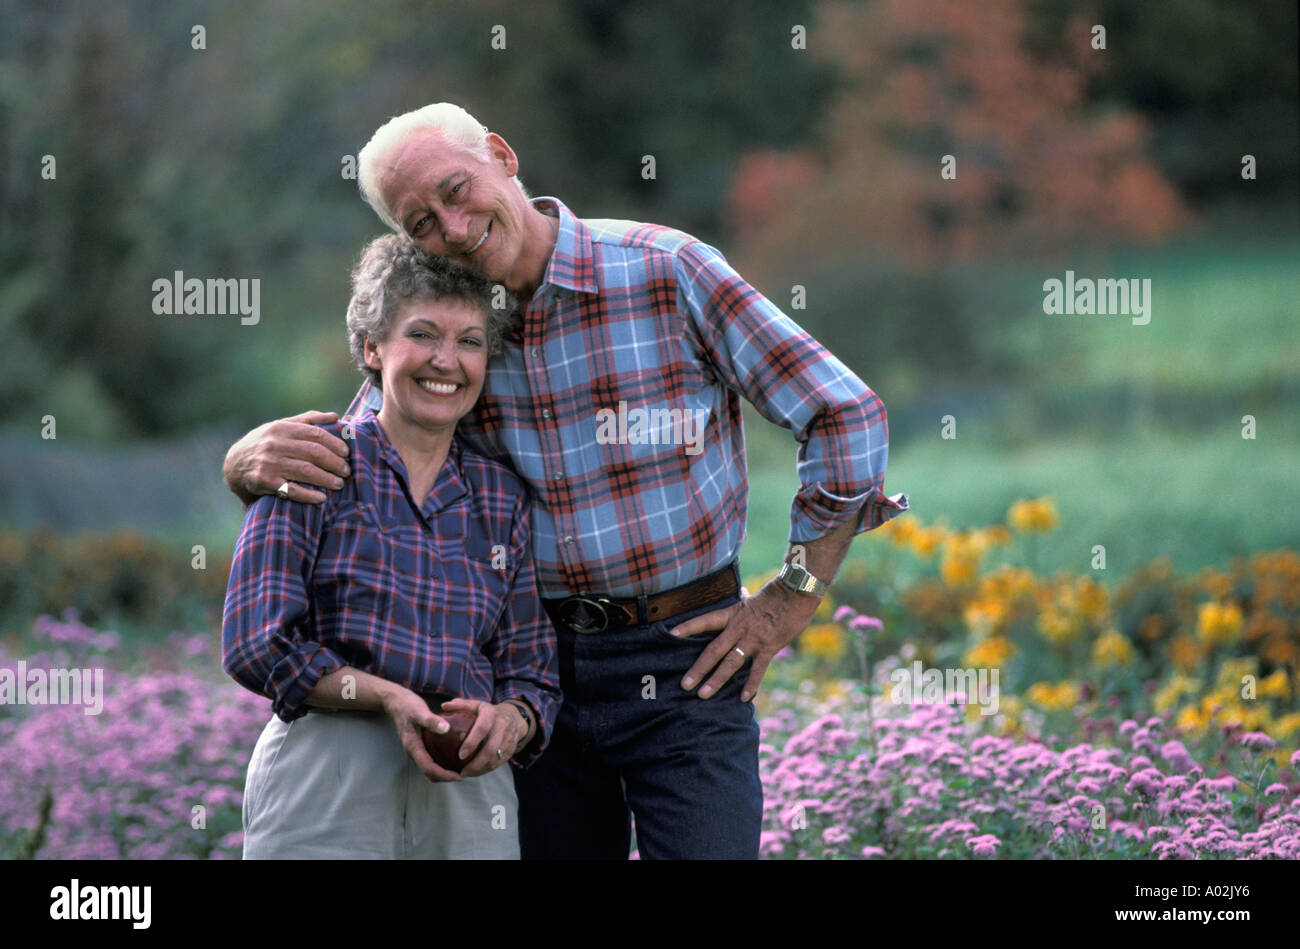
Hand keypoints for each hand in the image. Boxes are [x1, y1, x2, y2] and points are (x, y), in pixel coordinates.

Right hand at [223, 410, 350, 504]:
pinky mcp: (264, 481)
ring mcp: (269, 463)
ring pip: (306, 471)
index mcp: (282, 428)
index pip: (316, 434)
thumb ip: (308, 420)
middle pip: (314, 453)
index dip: (335, 444)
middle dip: (335, 463)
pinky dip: (309, 495)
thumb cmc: (265, 443)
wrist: (234, 464)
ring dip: (327, 479)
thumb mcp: (281, 427)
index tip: (347, 453)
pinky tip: (321, 498)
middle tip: (346, 471)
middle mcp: (275, 444)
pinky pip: (292, 490)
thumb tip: (336, 417)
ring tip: (339, 484)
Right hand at [380, 685, 463, 782]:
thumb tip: (446, 729)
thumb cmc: (407, 706)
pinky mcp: (420, 745)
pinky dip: (442, 761)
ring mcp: (416, 749)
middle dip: (445, 776)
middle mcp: (414, 752)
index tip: (458, 777)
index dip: (443, 775)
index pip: (428, 768)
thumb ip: (431, 721)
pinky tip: (454, 754)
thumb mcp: (419, 711)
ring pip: (430, 767)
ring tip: (461, 767)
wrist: (395, 702)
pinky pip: (431, 758)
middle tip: (464, 774)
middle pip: (429, 772)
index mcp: (413, 747)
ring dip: (444, 770)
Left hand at [440, 698, 524, 777]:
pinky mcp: (511, 749)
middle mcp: (502, 726)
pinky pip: (499, 763)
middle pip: (490, 749)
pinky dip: (486, 770)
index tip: (460, 755)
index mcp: (491, 714)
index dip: (471, 743)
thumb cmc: (490, 712)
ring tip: (466, 774)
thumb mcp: (477, 705)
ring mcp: (509, 739)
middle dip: (476, 764)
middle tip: (462, 772)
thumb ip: (461, 705)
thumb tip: (444, 706)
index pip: (481, 729)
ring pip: (495, 759)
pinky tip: (475, 772)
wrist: (515, 718)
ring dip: (480, 769)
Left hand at [671, 581, 819, 702]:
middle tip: (684, 685)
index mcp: (733, 613)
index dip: (688, 627)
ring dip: (716, 679)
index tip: (671, 635)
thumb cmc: (777, 593)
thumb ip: (744, 602)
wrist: (797, 591)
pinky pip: (758, 669)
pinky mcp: (769, 647)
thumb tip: (740, 593)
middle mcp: (739, 628)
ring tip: (703, 694)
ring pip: (731, 662)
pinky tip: (743, 698)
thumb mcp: (754, 597)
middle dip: (698, 668)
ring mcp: (753, 639)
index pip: (705, 620)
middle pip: (713, 650)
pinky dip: (751, 684)